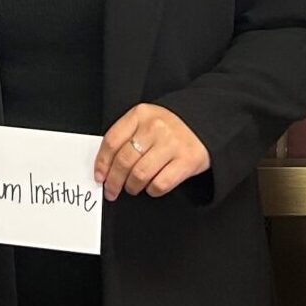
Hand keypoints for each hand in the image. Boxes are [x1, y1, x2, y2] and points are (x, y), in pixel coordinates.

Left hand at [95, 103, 210, 198]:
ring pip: (140, 174)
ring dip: (132, 187)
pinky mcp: (187, 160)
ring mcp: (172, 143)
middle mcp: (155, 127)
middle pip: (124, 160)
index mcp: (140, 114)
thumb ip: (126, 137)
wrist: (205, 124)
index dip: (102, 163)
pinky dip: (152, 190)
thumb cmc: (169, 127)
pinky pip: (161, 184)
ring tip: (132, 188)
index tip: (99, 177)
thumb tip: (105, 166)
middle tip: (112, 190)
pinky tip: (151, 187)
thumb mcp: (145, 121)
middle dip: (114, 181)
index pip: (112, 141)